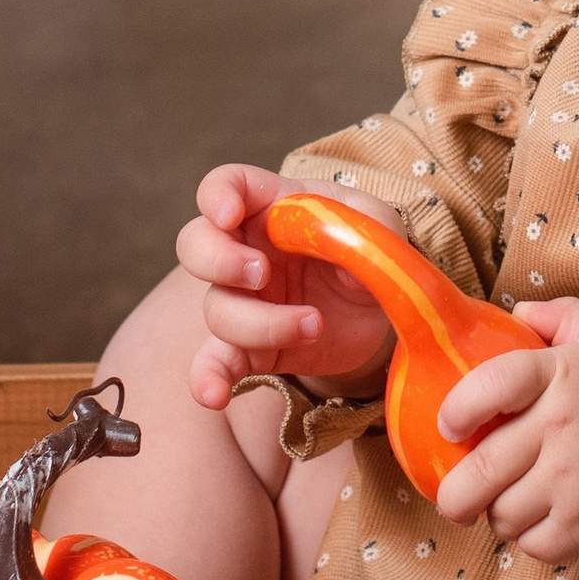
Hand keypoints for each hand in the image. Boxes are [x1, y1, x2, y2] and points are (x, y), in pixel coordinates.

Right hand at [178, 165, 398, 412]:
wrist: (382, 315)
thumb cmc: (372, 254)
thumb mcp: (381, 229)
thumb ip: (361, 230)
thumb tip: (339, 258)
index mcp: (274, 207)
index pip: (227, 185)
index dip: (217, 195)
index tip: (228, 215)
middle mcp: (247, 250)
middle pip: (196, 244)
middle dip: (219, 259)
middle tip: (261, 273)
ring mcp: (244, 300)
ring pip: (217, 308)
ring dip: (261, 322)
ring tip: (313, 324)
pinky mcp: (251, 347)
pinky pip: (215, 362)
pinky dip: (208, 378)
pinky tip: (215, 394)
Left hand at [432, 302, 578, 560]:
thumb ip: (560, 318)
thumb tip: (517, 312)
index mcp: (560, 374)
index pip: (490, 385)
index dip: (458, 408)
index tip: (448, 426)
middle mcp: (561, 426)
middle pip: (479, 470)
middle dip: (454, 492)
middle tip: (456, 494)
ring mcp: (571, 480)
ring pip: (500, 513)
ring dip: (499, 512)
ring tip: (518, 500)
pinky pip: (530, 544)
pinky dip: (531, 538)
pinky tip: (546, 519)